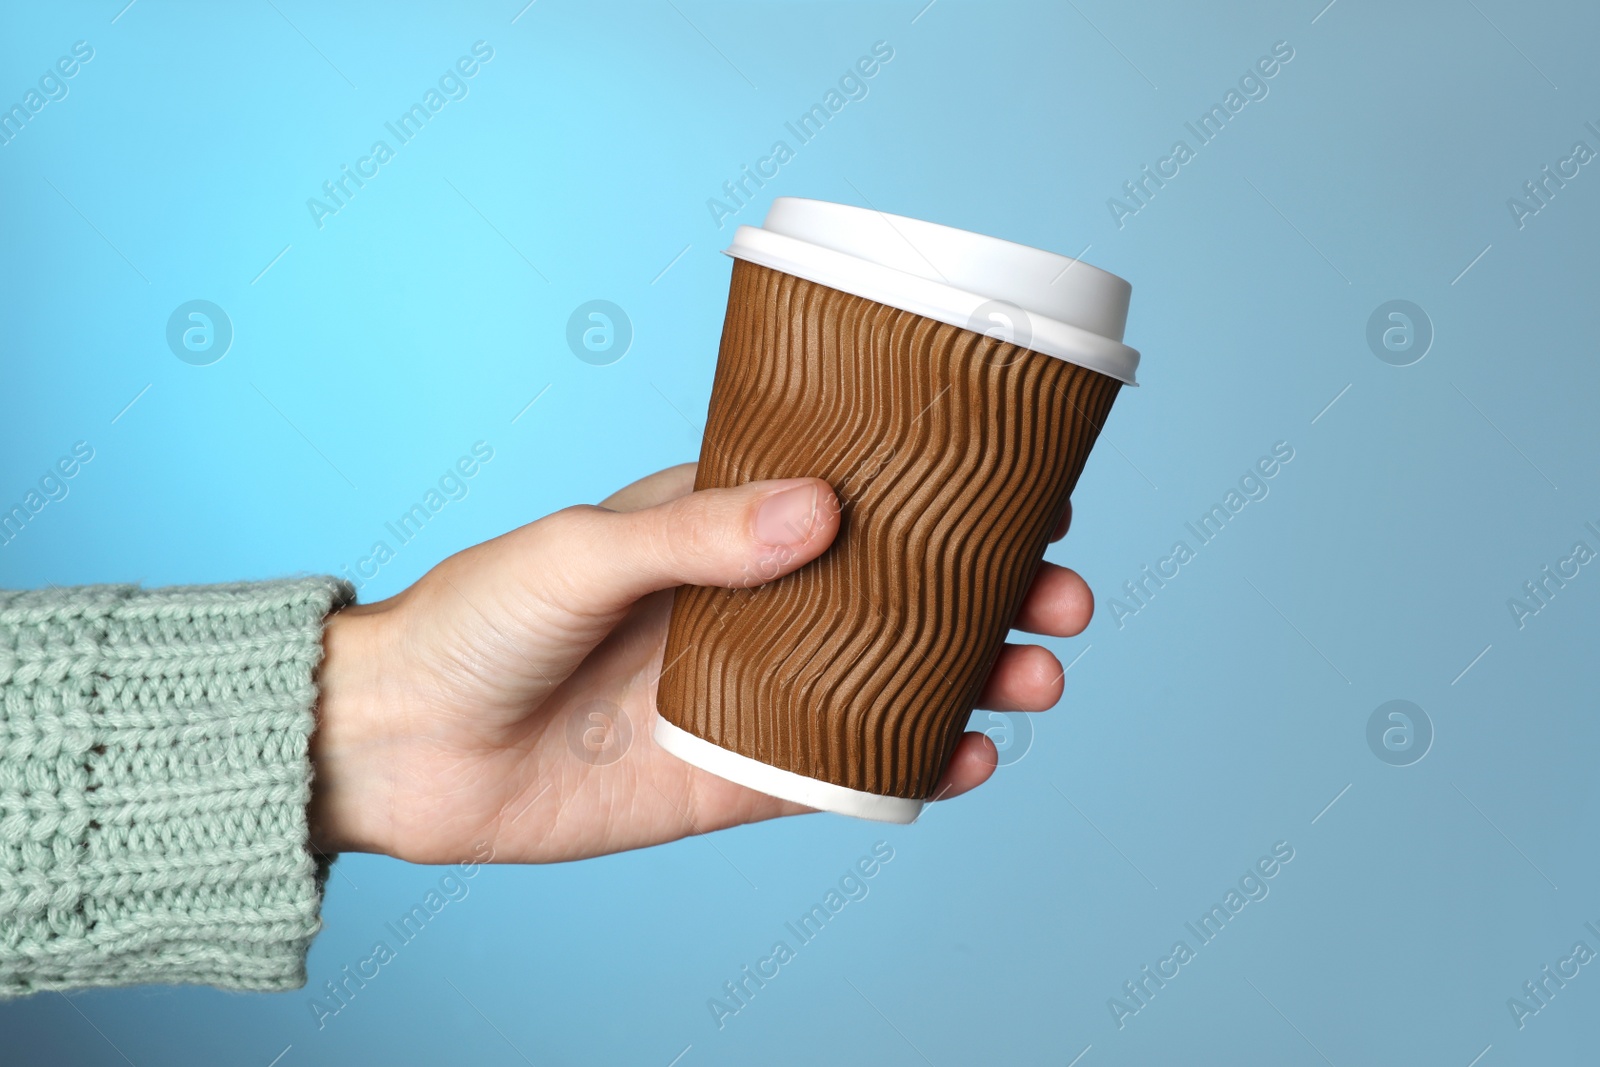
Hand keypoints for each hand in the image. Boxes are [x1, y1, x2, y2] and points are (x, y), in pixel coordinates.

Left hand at [308, 464, 1093, 864]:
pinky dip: (910, 768)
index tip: (1028, 492)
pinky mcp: (732, 779)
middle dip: (989, 594)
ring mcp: (749, 697)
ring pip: (889, 684)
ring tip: (1037, 675)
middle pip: (898, 597)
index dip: (943, 500)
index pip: (856, 505)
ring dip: (972, 678)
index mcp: (718, 532)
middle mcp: (750, 611)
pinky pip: (841, 774)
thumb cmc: (473, 620)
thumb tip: (823, 510)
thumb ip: (695, 534)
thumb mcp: (579, 551)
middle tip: (1062, 596)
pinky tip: (968, 757)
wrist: (398, 746)